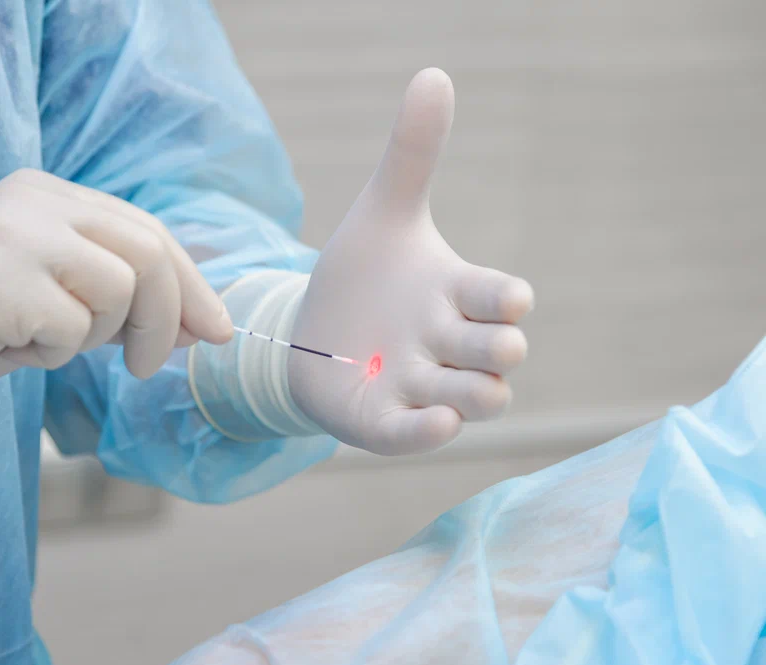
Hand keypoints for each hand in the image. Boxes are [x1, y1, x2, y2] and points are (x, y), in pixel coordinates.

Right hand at [0, 168, 231, 413]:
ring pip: (120, 288)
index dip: (191, 284)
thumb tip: (197, 325)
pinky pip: (72, 328)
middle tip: (149, 365)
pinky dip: (52, 355)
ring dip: (95, 337)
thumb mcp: (53, 296)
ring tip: (43, 344)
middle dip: (167, 318)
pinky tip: (8, 348)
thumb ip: (118, 296)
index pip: (147, 230)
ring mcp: (13, 234)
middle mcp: (34, 200)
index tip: (215, 330)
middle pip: (149, 252)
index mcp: (48, 193)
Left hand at [289, 69, 533, 455]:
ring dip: (473, 394)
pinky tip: (432, 420)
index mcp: (454, 294)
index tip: (509, 297)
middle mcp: (447, 344)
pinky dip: (427, 431)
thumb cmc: (362, 277)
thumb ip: (410, 156)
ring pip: (472, 398)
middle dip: (500, 349)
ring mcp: (419, 386)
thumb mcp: (381, 214)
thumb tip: (433, 75)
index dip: (506, 298)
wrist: (311, 334)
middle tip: (500, 343)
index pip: (498, 297)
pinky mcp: (385, 421)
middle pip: (495, 353)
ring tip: (457, 392)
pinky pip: (414, 433)